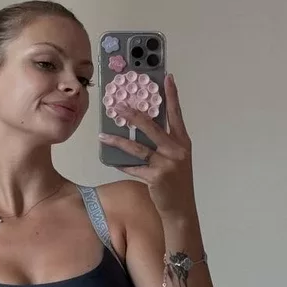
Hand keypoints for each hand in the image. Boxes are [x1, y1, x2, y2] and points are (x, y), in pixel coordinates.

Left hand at [98, 73, 195, 218]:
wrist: (181, 208)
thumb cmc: (176, 181)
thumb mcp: (176, 158)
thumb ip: (164, 142)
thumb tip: (142, 126)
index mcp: (183, 141)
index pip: (176, 114)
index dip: (172, 95)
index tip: (167, 78)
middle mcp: (177, 149)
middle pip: (152, 126)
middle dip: (133, 115)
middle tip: (118, 105)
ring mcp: (167, 163)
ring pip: (137, 148)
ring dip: (118, 141)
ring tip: (103, 135)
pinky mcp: (156, 177)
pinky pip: (134, 167)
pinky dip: (121, 164)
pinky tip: (111, 160)